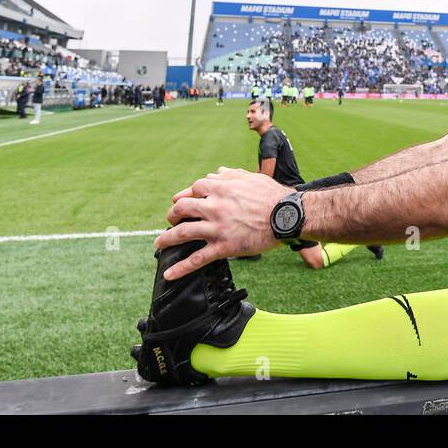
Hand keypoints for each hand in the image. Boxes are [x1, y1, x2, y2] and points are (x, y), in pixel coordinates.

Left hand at [156, 167, 290, 278]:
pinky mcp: (224, 247)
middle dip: (172, 215)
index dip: (185, 196)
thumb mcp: (250, 177)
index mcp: (220, 188)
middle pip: (181, 209)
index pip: (192, 189)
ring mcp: (217, 227)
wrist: (287, 216)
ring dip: (166, 239)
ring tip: (159, 244)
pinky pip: (197, 259)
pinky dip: (181, 268)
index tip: (182, 202)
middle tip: (171, 221)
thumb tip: (216, 173)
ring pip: (183, 233)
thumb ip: (230, 175)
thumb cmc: (272, 195)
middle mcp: (214, 206)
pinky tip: (169, 274)